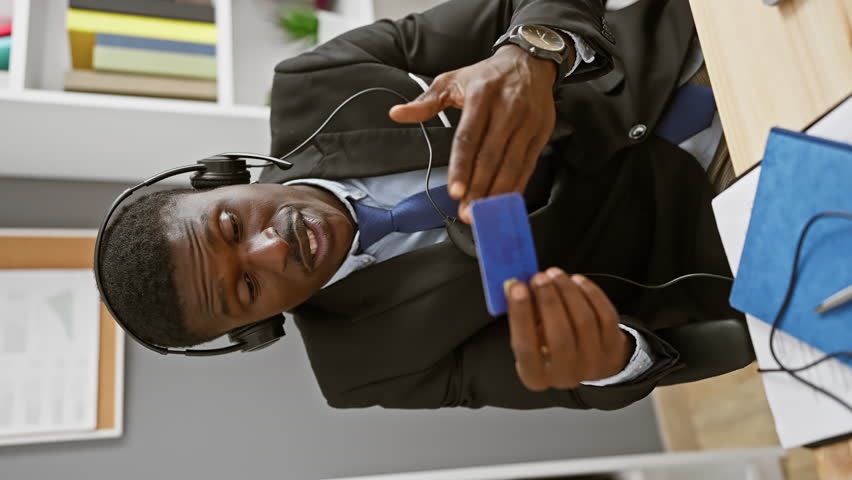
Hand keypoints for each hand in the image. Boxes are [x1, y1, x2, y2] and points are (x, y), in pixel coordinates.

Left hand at [389, 44, 567, 222]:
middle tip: (467, 211)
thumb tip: (397, 113)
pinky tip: (504, 201)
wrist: (529, 62)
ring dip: (496, 193)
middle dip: (478, 188)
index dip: (461, 166)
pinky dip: (517, 186)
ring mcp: (528, 122)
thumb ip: (426, 102)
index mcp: (481, 95)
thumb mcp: (452, 81)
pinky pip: (528, 165)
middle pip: (490, 156)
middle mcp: (508, 108)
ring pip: (511, 164)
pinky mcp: (541, 133)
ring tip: (483, 212)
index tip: (455, 191)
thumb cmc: (487, 76)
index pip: (468, 137)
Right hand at [505, 269, 631, 390]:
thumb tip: (513, 285)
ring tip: (555, 274)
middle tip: (539, 277)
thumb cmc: (548, 345)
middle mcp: (565, 376)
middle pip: (559, 336)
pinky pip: (605, 316)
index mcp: (535, 376)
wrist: (585, 360)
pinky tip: (577, 281)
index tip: (517, 287)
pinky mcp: (613, 349)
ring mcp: (593, 364)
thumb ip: (521, 313)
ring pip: (584, 322)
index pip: (525, 348)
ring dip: (568, 292)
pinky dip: (590, 294)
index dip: (521, 315)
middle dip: (549, 301)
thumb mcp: (528, 336)